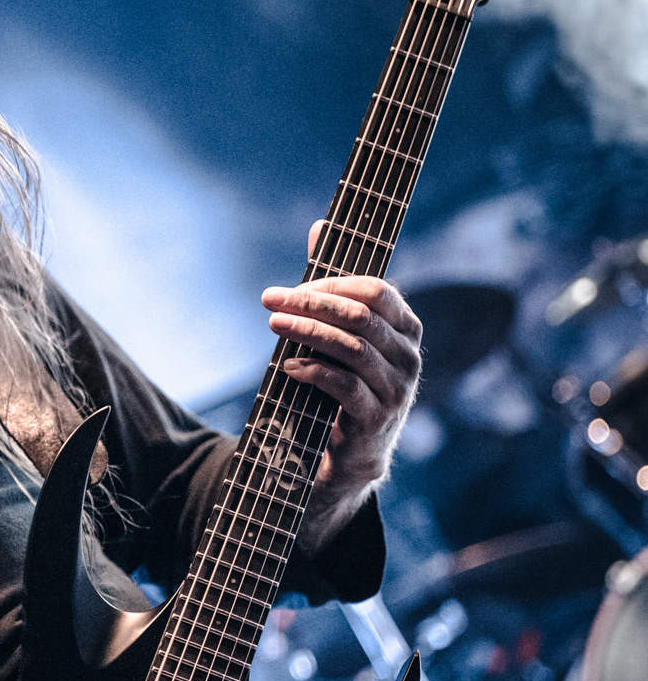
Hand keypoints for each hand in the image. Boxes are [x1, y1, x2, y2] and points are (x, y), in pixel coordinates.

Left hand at [261, 222, 422, 525]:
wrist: (349, 454)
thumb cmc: (343, 385)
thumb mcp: (338, 334)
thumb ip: (331, 284)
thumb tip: (318, 226)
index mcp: (406, 329)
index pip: (375, 291)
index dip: (329, 286)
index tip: (289, 291)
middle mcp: (409, 356)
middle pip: (361, 316)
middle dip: (311, 305)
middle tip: (270, 302)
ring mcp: (398, 389)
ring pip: (352, 348)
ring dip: (306, 334)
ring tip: (273, 327)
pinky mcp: (377, 418)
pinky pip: (345, 385)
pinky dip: (314, 371)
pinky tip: (290, 367)